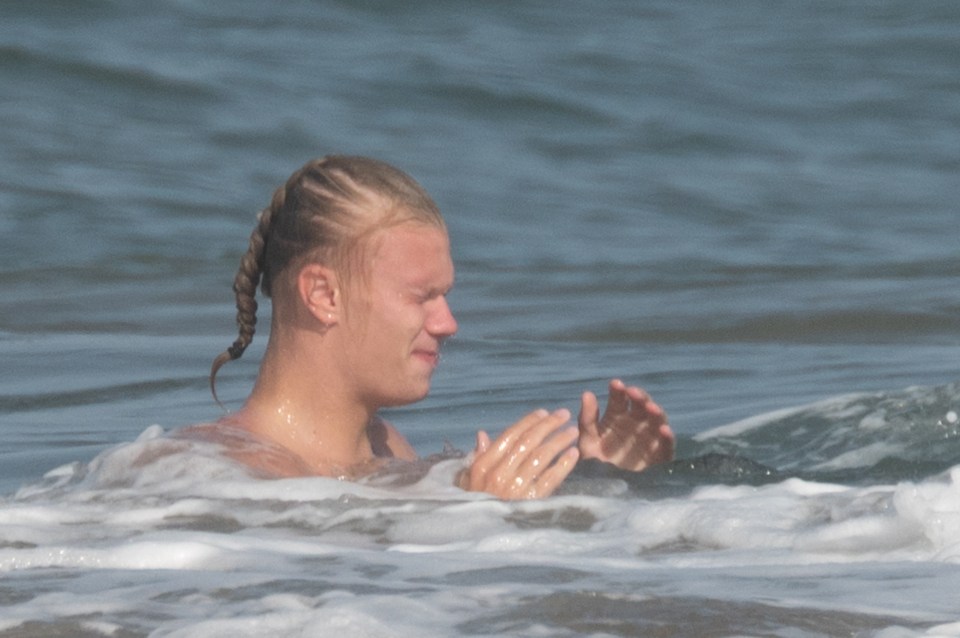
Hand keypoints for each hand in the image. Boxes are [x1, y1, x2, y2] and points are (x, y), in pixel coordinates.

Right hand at [460, 409, 578, 499]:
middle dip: (548, 425)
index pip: (509, 436)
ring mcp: (516, 488)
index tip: (543, 412)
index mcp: (484, 464)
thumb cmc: (477, 504)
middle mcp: (500, 473)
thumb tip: (482, 434)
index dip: (528, 422)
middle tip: (564, 414)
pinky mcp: (531, 502)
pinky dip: (563, 465)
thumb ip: (478, 456)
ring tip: (572, 432)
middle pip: (528, 442)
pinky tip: (573, 454)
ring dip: (558, 441)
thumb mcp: (469, 480)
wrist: (482, 536)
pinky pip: (550, 479)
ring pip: (541, 457)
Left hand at [578, 379, 674, 471]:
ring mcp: (649, 438)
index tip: (615, 384)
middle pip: (642, 405)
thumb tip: (587, 393)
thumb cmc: (593, 461)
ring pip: (657, 420)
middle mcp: (635, 423)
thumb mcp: (586, 440)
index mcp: (617, 416)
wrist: (601, 489)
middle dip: (640, 396)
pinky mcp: (658, 456)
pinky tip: (664, 430)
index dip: (618, 390)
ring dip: (656, 412)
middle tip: (632, 392)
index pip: (620, 398)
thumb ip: (586, 418)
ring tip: (651, 407)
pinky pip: (666, 445)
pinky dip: (667, 437)